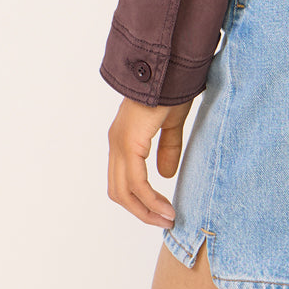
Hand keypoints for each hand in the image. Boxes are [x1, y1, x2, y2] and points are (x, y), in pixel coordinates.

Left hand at [107, 95, 194, 226]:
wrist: (171, 67)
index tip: (163, 211)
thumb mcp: (172, 123)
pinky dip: (149, 199)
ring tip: (168, 218)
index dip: (141, 200)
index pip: (124, 181)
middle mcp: (116, 143)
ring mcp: (119, 143)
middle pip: (119, 191)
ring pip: (124, 191)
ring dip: (145, 210)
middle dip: (141, 211)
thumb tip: (165, 175)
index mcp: (124, 139)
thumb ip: (167, 148)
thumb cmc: (172, 88)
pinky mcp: (129, 143)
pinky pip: (136, 182)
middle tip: (165, 221)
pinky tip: (166, 206)